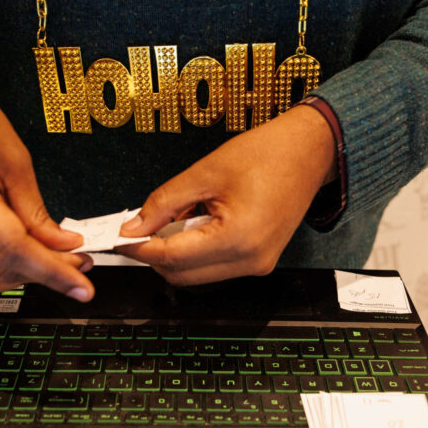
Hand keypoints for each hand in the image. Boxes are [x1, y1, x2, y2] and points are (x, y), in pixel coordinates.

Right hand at [0, 53, 93, 300]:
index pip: (13, 250)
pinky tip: (6, 261)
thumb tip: (64, 247)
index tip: (82, 285)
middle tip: (75, 262)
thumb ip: (37, 212)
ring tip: (42, 259)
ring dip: (13, 279)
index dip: (53, 272)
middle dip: (42, 273)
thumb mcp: (14, 158)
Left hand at [116, 105, 335, 284]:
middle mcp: (250, 260)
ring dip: (177, 252)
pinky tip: (198, 222)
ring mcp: (257, 265)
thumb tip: (134, 227)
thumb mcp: (204, 172)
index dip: (139, 248)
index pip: (172, 256)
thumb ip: (164, 203)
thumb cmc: (266, 154)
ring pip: (197, 274)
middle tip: (141, 225)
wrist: (308, 152)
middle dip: (156, 253)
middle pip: (181, 274)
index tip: (118, 238)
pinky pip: (215, 266)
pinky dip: (197, 250)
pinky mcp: (259, 262)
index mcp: (238, 237)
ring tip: (179, 215)